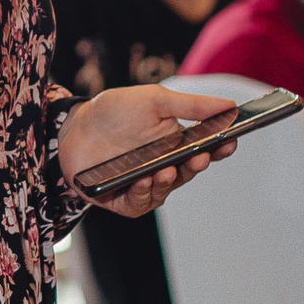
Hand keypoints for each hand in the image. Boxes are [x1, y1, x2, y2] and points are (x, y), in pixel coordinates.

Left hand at [58, 84, 239, 219]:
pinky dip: (144, 194)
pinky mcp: (123, 199)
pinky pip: (140, 203)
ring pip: (165, 191)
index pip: (205, 149)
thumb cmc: (115, 111)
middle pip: (188, 172)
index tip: (231, 142)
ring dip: (168, 182)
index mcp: (175, 142)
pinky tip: (143, 180)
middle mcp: (163, 166)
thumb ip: (190, 105)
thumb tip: (229, 106)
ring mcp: (144, 184)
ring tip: (166, 170)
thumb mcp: (154, 100)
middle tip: (200, 157)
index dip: (220, 148)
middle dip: (196, 166)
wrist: (73, 126)